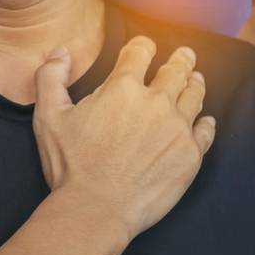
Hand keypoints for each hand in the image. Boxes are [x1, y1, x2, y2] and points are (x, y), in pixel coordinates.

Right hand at [32, 36, 216, 239]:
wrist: (97, 209)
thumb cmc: (71, 165)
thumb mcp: (48, 116)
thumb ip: (50, 78)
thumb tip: (60, 52)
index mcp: (122, 88)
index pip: (140, 52)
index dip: (143, 46)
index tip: (146, 47)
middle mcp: (155, 102)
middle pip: (175, 70)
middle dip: (180, 59)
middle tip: (186, 55)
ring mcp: (177, 128)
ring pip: (194, 96)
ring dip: (195, 84)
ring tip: (197, 79)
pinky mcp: (190, 154)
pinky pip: (205, 132)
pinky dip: (206, 123)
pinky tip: (206, 121)